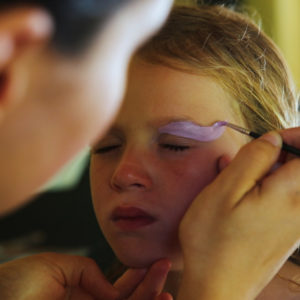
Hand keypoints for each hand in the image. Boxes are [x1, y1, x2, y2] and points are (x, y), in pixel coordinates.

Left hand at [0, 252, 171, 299]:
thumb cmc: (18, 281)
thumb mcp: (58, 265)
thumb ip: (88, 272)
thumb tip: (110, 289)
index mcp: (83, 295)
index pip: (117, 290)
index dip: (137, 279)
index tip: (154, 264)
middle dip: (149, 288)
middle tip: (166, 267)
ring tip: (167, 292)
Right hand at [178, 130, 299, 299]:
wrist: (217, 285)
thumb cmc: (213, 239)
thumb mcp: (224, 191)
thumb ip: (252, 159)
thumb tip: (272, 140)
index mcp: (289, 195)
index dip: (295, 137)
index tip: (271, 138)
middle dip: (279, 155)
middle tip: (248, 158)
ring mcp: (296, 223)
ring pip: (292, 183)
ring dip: (268, 172)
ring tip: (237, 177)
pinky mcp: (287, 232)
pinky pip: (285, 199)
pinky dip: (267, 188)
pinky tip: (240, 194)